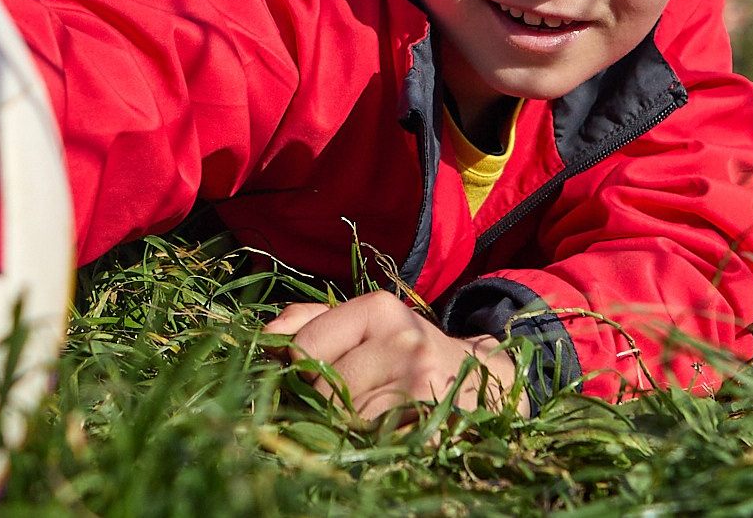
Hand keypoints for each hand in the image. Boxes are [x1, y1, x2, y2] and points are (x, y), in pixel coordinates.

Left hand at [263, 291, 521, 420]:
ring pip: (347, 421)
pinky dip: (377, 442)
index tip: (329, 371)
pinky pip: (375, 443)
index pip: (304, 348)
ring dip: (354, 426)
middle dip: (330, 402)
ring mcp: (421, 384)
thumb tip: (265, 335)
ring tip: (381, 412)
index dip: (306, 370)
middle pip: (324, 390)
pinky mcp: (433, 424)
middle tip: (363, 395)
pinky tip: (394, 429)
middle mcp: (403, 340)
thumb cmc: (409, 352)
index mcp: (380, 308)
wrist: (486, 383)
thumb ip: (310, 321)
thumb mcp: (367, 323)